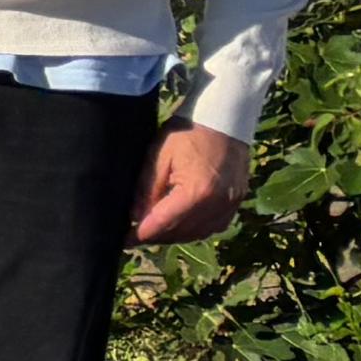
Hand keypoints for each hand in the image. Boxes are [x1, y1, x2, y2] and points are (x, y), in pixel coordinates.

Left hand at [132, 122, 253, 247]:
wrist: (224, 119)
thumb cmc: (186, 133)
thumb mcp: (158, 158)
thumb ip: (146, 190)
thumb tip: (134, 216)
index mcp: (196, 193)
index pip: (163, 223)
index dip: (141, 234)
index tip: (123, 240)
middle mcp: (217, 205)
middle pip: (181, 232)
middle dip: (156, 236)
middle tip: (135, 234)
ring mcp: (230, 205)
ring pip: (198, 233)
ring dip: (175, 235)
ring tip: (154, 229)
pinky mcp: (237, 202)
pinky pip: (214, 226)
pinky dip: (194, 229)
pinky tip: (179, 223)